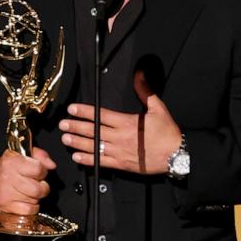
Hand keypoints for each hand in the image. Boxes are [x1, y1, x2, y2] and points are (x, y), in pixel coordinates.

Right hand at [0, 147, 55, 215]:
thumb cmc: (8, 168)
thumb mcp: (23, 155)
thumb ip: (40, 156)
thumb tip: (51, 165)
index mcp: (12, 162)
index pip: (38, 169)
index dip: (42, 172)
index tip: (39, 173)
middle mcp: (8, 177)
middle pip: (37, 189)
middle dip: (42, 187)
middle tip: (37, 184)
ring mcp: (6, 193)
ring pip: (34, 200)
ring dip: (36, 197)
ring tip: (28, 191)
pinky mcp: (6, 206)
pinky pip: (29, 210)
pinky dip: (32, 207)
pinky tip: (26, 201)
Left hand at [60, 71, 181, 173]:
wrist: (176, 155)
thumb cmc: (168, 133)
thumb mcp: (159, 109)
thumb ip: (146, 92)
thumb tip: (140, 75)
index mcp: (128, 123)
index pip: (101, 115)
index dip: (85, 112)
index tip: (73, 109)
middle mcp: (121, 137)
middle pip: (94, 131)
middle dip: (76, 126)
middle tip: (63, 124)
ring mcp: (120, 152)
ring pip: (94, 146)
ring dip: (78, 143)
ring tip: (66, 139)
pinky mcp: (122, 165)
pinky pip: (101, 162)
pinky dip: (88, 160)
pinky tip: (78, 157)